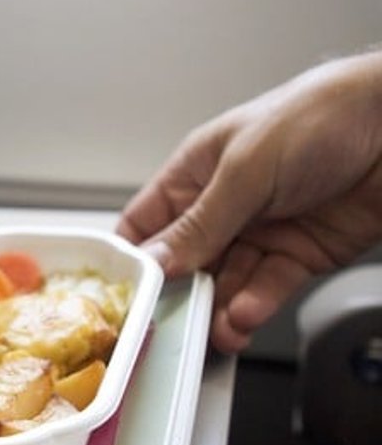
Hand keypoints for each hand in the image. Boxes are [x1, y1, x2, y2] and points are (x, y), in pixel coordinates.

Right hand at [115, 50, 381, 353]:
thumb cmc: (319, 116)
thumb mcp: (245, 169)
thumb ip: (201, 223)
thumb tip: (155, 260)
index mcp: (197, 171)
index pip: (147, 222)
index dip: (132, 258)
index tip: (125, 294)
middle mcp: (225, 205)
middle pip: (184, 263)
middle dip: (178, 295)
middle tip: (172, 325)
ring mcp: (262, 232)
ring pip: (225, 283)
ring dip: (218, 309)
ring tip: (217, 329)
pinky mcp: (298, 255)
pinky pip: (266, 289)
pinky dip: (254, 306)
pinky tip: (244, 315)